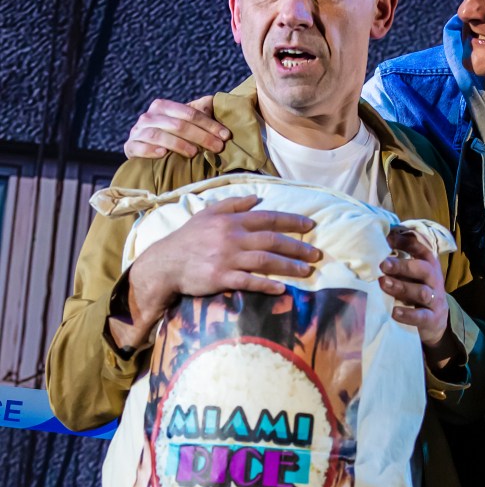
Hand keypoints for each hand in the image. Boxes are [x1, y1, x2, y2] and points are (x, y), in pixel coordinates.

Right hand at [115, 196, 318, 347]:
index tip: (311, 226)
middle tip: (317, 253)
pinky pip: (247, 281)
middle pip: (271, 240)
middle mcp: (232, 237)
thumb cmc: (188, 238)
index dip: (292, 221)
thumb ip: (232, 204)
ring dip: (288, 266)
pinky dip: (265, 285)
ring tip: (307, 271)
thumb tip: (257, 198)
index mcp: (231, 221)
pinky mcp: (220, 277)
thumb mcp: (207, 214)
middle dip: (297, 247)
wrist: (165, 263)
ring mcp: (226, 258)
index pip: (268, 218)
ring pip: (264, 260)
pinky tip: (281, 288)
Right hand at [124, 96, 228, 158]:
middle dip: (201, 136)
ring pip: (159, 135)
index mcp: (163, 107)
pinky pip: (139, 147)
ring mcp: (138, 131)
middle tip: (218, 147)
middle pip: (178, 125)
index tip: (226, 136)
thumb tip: (217, 101)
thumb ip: (199, 111)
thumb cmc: (170, 135)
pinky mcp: (130, 147)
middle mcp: (149, 116)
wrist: (143, 149)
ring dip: (178, 144)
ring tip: (194, 153)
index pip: (190, 113)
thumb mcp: (183, 121)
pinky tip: (163, 154)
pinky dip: (150, 150)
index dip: (209, 124)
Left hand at [379, 229, 454, 367]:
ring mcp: (435, 299)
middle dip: (402, 266)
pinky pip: (421, 316)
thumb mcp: (411, 276)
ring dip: (402, 287)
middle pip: (422, 269)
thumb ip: (398, 264)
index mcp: (428, 265)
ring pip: (421, 292)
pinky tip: (394, 312)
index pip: (420, 249)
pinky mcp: (432, 318)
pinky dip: (408, 314)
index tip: (386, 238)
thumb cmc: (416, 291)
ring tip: (384, 284)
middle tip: (382, 265)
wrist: (437, 322)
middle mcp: (433, 280)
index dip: (404, 242)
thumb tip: (371, 248)